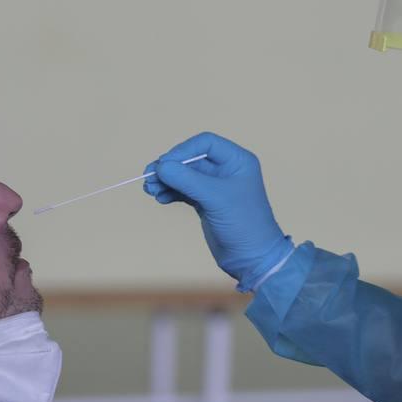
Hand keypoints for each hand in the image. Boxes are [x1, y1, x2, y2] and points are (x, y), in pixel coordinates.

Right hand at [144, 132, 290, 288]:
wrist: (252, 258)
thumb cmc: (244, 224)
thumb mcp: (216, 198)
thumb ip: (188, 180)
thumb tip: (161, 166)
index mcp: (237, 161)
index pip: (205, 143)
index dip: (183, 150)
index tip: (164, 164)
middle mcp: (226, 170)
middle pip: (191, 159)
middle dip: (170, 168)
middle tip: (149, 177)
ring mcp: (215, 187)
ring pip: (185, 175)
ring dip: (167, 181)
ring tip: (151, 190)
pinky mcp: (206, 202)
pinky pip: (184, 190)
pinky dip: (171, 192)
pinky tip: (161, 198)